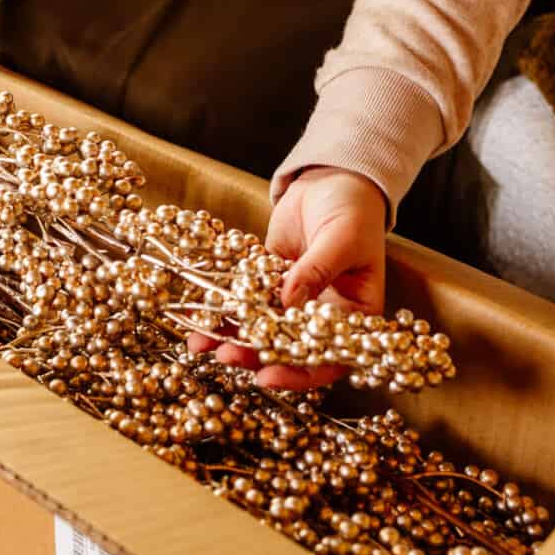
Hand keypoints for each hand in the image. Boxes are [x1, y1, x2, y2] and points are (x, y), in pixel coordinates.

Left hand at [188, 167, 386, 389]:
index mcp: (354, 315)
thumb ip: (316, 271)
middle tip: (226, 356)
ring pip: (261, 327)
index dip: (300, 375)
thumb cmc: (354, 209)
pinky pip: (244, 299)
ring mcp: (292, 298)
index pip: (329, 358)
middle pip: (288, 348)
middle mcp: (322, 314)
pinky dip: (223, 307)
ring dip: (232, 337)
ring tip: (201, 343)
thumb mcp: (342, 240)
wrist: (333, 178)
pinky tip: (199, 313)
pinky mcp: (268, 280)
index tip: (268, 376)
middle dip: (255, 355)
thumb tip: (289, 303)